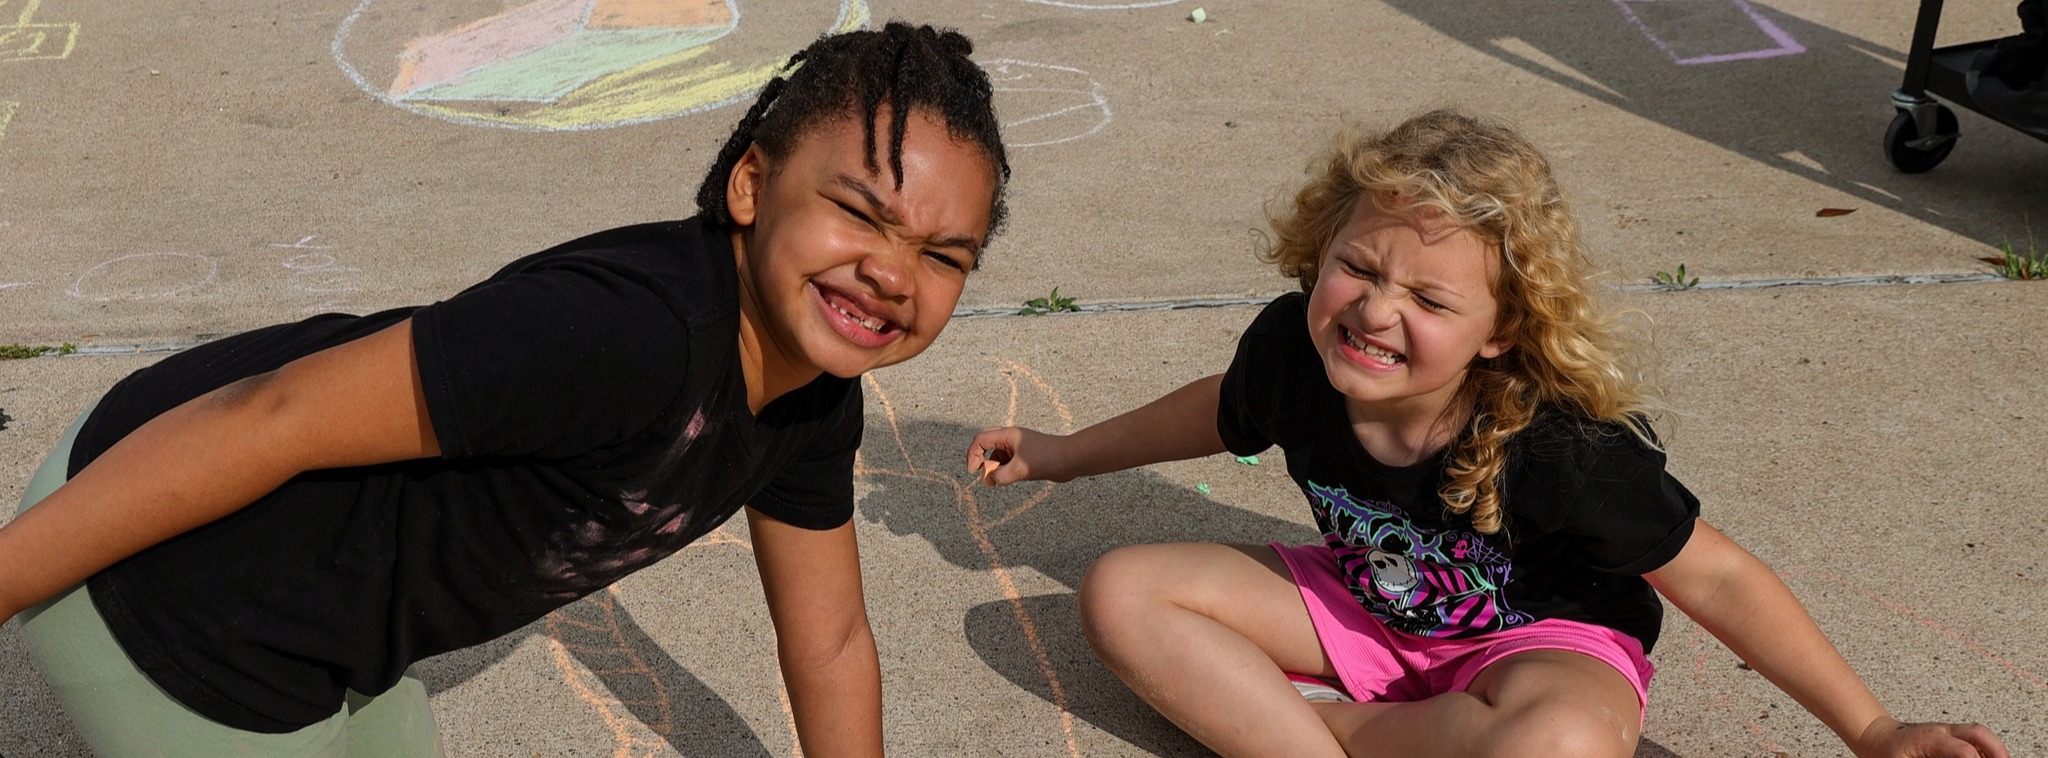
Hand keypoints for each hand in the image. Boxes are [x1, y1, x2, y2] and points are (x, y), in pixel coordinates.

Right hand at [965, 426, 1071, 485]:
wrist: (1071, 459)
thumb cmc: (1048, 458)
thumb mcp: (1021, 469)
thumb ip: (1002, 476)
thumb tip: (991, 480)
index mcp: (1008, 435)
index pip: (981, 439)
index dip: (973, 454)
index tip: (973, 471)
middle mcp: (1011, 438)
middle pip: (985, 442)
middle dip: (979, 457)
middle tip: (980, 471)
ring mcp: (1018, 447)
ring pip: (996, 454)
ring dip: (993, 466)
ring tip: (997, 479)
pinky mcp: (1025, 456)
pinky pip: (1007, 461)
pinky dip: (1003, 470)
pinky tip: (1008, 478)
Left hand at [1855, 716, 2008, 757]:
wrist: (1878, 737)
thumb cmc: (1886, 753)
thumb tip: (1961, 757)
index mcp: (1929, 739)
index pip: (1963, 750)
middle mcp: (1942, 731)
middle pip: (1978, 733)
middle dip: (1998, 750)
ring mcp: (1948, 730)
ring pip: (1980, 734)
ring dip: (1994, 750)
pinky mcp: (1951, 735)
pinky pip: (1975, 739)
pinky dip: (1986, 750)